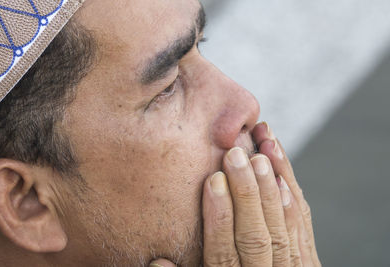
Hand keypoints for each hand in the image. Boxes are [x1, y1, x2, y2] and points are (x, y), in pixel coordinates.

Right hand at [150, 122, 320, 266]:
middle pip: (255, 237)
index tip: (213, 181)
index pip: (223, 253)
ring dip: (272, 191)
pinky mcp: (308, 266)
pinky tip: (284, 178)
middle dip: (246, 193)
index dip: (218, 216)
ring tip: (262, 156)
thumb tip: (158, 261)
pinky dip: (294, 204)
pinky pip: (304, 233)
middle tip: (237, 155)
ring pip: (283, 232)